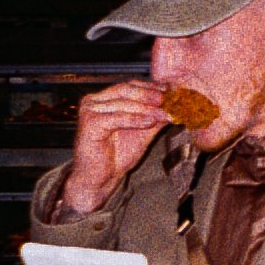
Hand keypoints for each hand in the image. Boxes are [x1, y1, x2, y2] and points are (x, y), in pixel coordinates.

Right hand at [61, 80, 168, 214]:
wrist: (101, 179)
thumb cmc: (117, 155)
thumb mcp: (142, 131)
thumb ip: (155, 116)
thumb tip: (175, 103)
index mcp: (103, 99)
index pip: (129, 86)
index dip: (150, 87)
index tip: (169, 90)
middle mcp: (93, 101)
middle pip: (125, 91)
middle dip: (149, 95)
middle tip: (168, 98)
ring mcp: (89, 111)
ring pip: (123, 104)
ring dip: (146, 109)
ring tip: (164, 113)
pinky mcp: (89, 124)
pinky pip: (117, 118)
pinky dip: (135, 120)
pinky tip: (150, 122)